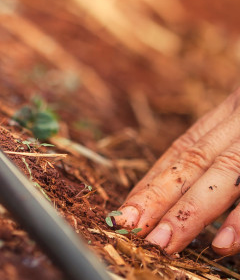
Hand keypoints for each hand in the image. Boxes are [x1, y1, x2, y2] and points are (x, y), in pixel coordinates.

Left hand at [116, 87, 239, 253]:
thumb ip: (227, 144)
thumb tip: (194, 192)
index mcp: (235, 110)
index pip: (184, 149)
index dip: (153, 181)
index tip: (125, 211)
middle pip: (196, 159)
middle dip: (160, 198)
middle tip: (131, 230)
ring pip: (227, 172)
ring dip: (194, 212)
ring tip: (167, 242)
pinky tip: (226, 242)